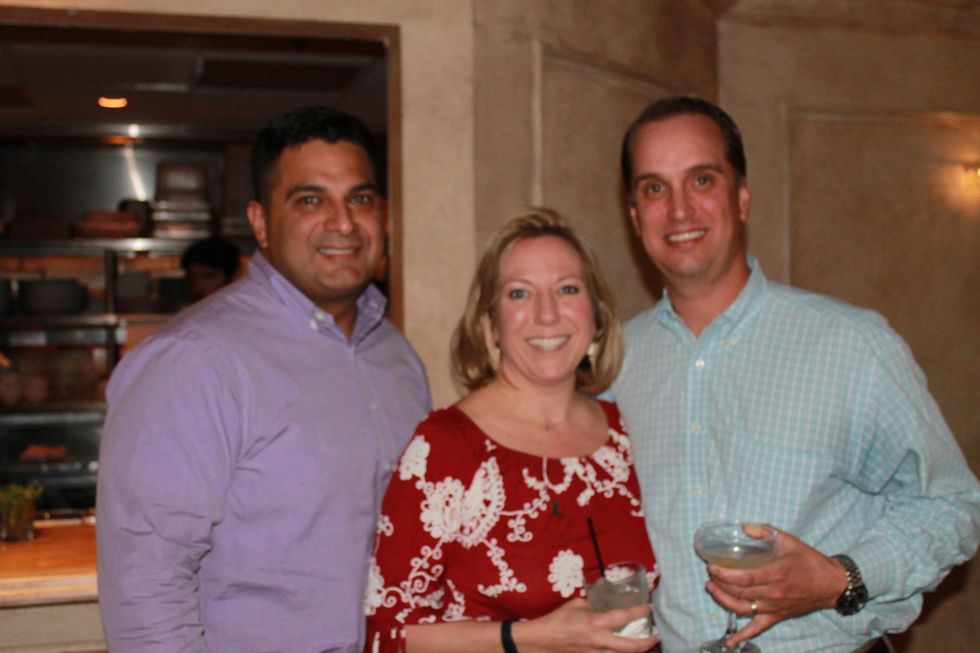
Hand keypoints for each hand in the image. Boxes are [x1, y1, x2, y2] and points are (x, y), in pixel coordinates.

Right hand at [516, 598, 659, 651]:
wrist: (543, 639)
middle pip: (630, 647)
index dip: (639, 612)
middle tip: (656, 636)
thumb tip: (602, 602)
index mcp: (595, 622)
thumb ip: (593, 605)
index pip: (623, 617)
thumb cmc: (558, 619)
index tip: (649, 607)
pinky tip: (625, 648)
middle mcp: (599, 640)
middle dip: (647, 642)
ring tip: (645, 643)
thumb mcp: (577, 604)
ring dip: (636, 650)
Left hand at [703, 525, 847, 647]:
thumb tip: (744, 528)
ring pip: (742, 609)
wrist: (831, 584)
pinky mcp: (777, 616)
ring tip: (711, 589)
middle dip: (719, 583)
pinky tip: (730, 641)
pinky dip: (743, 635)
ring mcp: (774, 607)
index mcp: (776, 574)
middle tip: (710, 573)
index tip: (712, 566)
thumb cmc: (810, 561)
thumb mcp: (790, 541)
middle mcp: (773, 594)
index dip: (724, 574)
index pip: (743, 578)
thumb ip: (766, 533)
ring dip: (723, 600)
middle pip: (739, 592)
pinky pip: (758, 628)